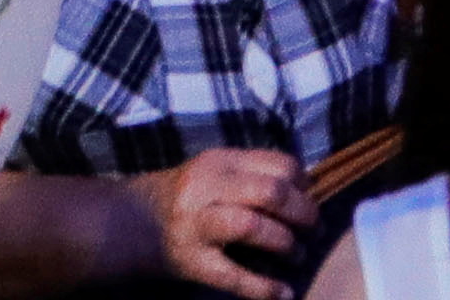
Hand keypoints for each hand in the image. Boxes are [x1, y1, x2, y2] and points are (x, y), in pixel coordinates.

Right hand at [142, 146, 309, 295]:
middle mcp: (208, 189)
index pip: (278, 165)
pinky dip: (264, 287)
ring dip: (286, 245)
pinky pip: (234, 276)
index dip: (304, 186)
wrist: (135, 223)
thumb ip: (255, 176)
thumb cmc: (190, 198)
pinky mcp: (193, 262)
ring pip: (252, 226)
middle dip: (303, 214)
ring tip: (297, 256)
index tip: (309, 201)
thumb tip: (307, 192)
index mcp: (221, 162)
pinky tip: (283, 293)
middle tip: (313, 231)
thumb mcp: (218, 173)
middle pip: (270, 193)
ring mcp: (198, 226)